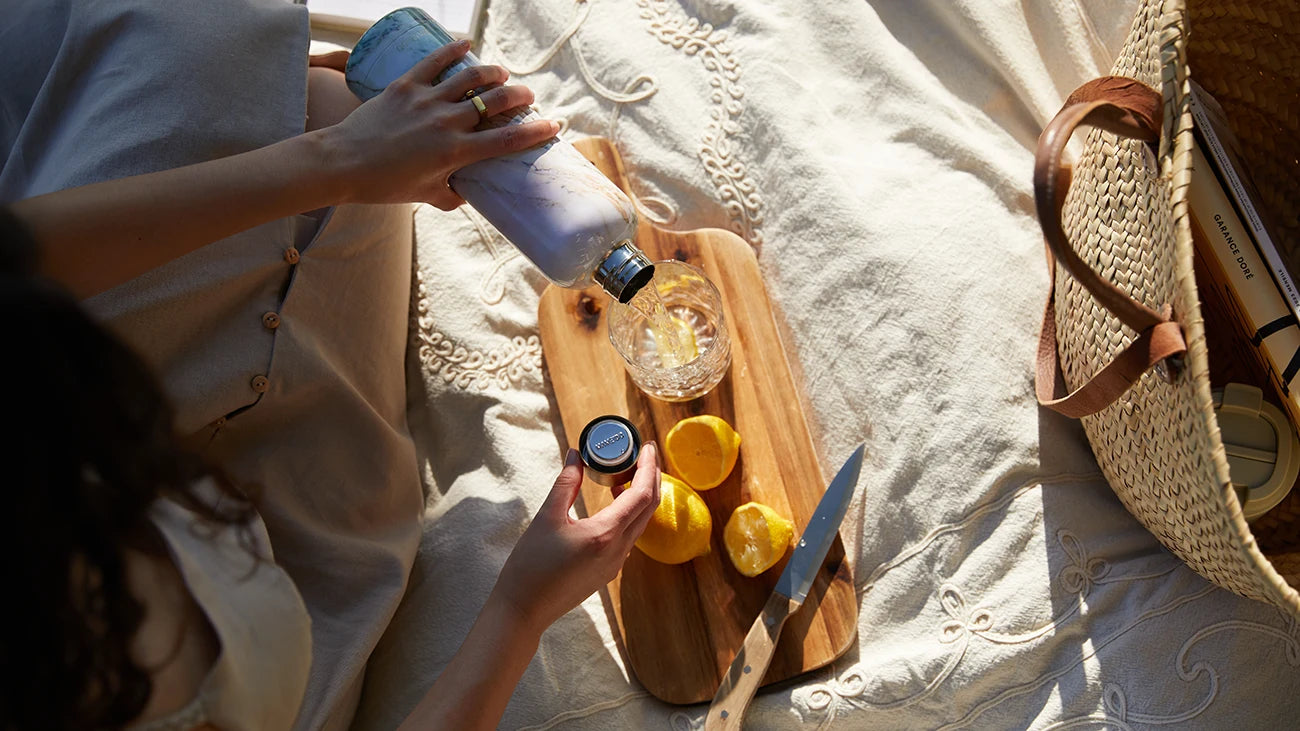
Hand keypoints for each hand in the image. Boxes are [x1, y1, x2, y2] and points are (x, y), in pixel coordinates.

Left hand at [320, 39, 559, 209]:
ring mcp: (427, 100)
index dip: (537, 132)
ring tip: (502, 74)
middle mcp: (447, 123)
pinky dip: (453, 50)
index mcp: (456, 153)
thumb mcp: (424, 195)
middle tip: (528, 97)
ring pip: (471, 77)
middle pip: (496, 101)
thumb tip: (465, 194)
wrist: (342, 163)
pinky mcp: (406, 85)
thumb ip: (450, 195)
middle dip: (520, 96)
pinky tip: (466, 44)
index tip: (554, 125)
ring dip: (493, 72)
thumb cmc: (384, 185)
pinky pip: (434, 61)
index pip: (508, 139)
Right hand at [492, 444, 660, 635]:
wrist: (524, 608)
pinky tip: (613, 504)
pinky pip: (629, 537)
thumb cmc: (531, 564)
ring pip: (640, 523)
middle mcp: (618, 550)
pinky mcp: (608, 571)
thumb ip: (567, 483)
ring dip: (639, 497)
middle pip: (649, 508)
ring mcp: (616, 564)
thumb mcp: (547, 517)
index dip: (648, 467)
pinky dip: (628, 515)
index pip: (642, 494)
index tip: (647, 447)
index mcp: (606, 534)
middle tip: (643, 455)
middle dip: (650, 478)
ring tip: (625, 474)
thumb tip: (576, 454)